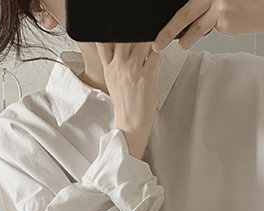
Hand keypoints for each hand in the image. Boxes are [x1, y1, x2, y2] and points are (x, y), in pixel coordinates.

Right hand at [95, 42, 163, 159]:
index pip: (103, 40)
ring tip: (152, 47)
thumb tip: (123, 50)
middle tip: (142, 37)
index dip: (113, 32)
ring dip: (150, 42)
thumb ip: (115, 64)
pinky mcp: (146, 76)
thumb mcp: (113, 82)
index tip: (122, 32)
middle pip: (124, 36)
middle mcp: (119, 65)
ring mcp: (132, 70)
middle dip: (134, 33)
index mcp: (109, 67)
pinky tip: (158, 57)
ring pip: (142, 42)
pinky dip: (159, 53)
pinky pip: (156, 55)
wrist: (131, 124)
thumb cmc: (126, 105)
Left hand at [152, 0, 263, 51]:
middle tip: (156, 43)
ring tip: (181, 46)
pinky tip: (232, 23)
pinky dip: (219, 30)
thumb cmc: (248, 2)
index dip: (172, 17)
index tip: (158, 26)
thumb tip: (185, 19)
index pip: (185, 3)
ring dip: (186, 39)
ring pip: (196, 26)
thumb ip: (206, 4)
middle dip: (168, 31)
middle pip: (184, 13)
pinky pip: (214, 30)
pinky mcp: (226, 20)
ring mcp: (219, 5)